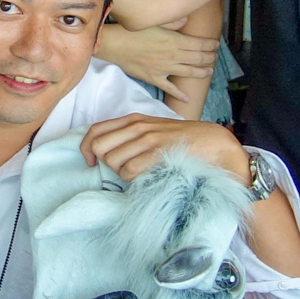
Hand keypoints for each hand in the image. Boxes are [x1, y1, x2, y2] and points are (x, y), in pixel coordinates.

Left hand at [80, 114, 249, 182]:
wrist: (213, 142)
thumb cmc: (182, 140)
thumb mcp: (153, 130)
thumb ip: (131, 137)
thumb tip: (106, 152)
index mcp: (133, 119)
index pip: (95, 130)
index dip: (86, 148)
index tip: (92, 162)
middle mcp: (137, 126)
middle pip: (99, 146)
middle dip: (103, 162)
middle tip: (119, 169)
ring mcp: (147, 139)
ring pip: (112, 160)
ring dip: (119, 172)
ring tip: (136, 172)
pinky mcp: (157, 153)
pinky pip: (129, 170)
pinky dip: (131, 179)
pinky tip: (144, 177)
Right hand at [96, 20, 216, 103]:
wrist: (116, 45)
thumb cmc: (134, 30)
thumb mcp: (155, 21)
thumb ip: (174, 22)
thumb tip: (187, 20)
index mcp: (175, 40)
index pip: (199, 44)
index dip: (210, 45)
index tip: (216, 45)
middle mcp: (173, 56)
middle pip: (197, 58)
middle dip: (209, 58)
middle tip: (215, 57)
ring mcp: (165, 69)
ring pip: (189, 73)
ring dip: (201, 72)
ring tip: (209, 72)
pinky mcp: (154, 78)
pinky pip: (170, 88)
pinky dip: (179, 94)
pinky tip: (187, 99)